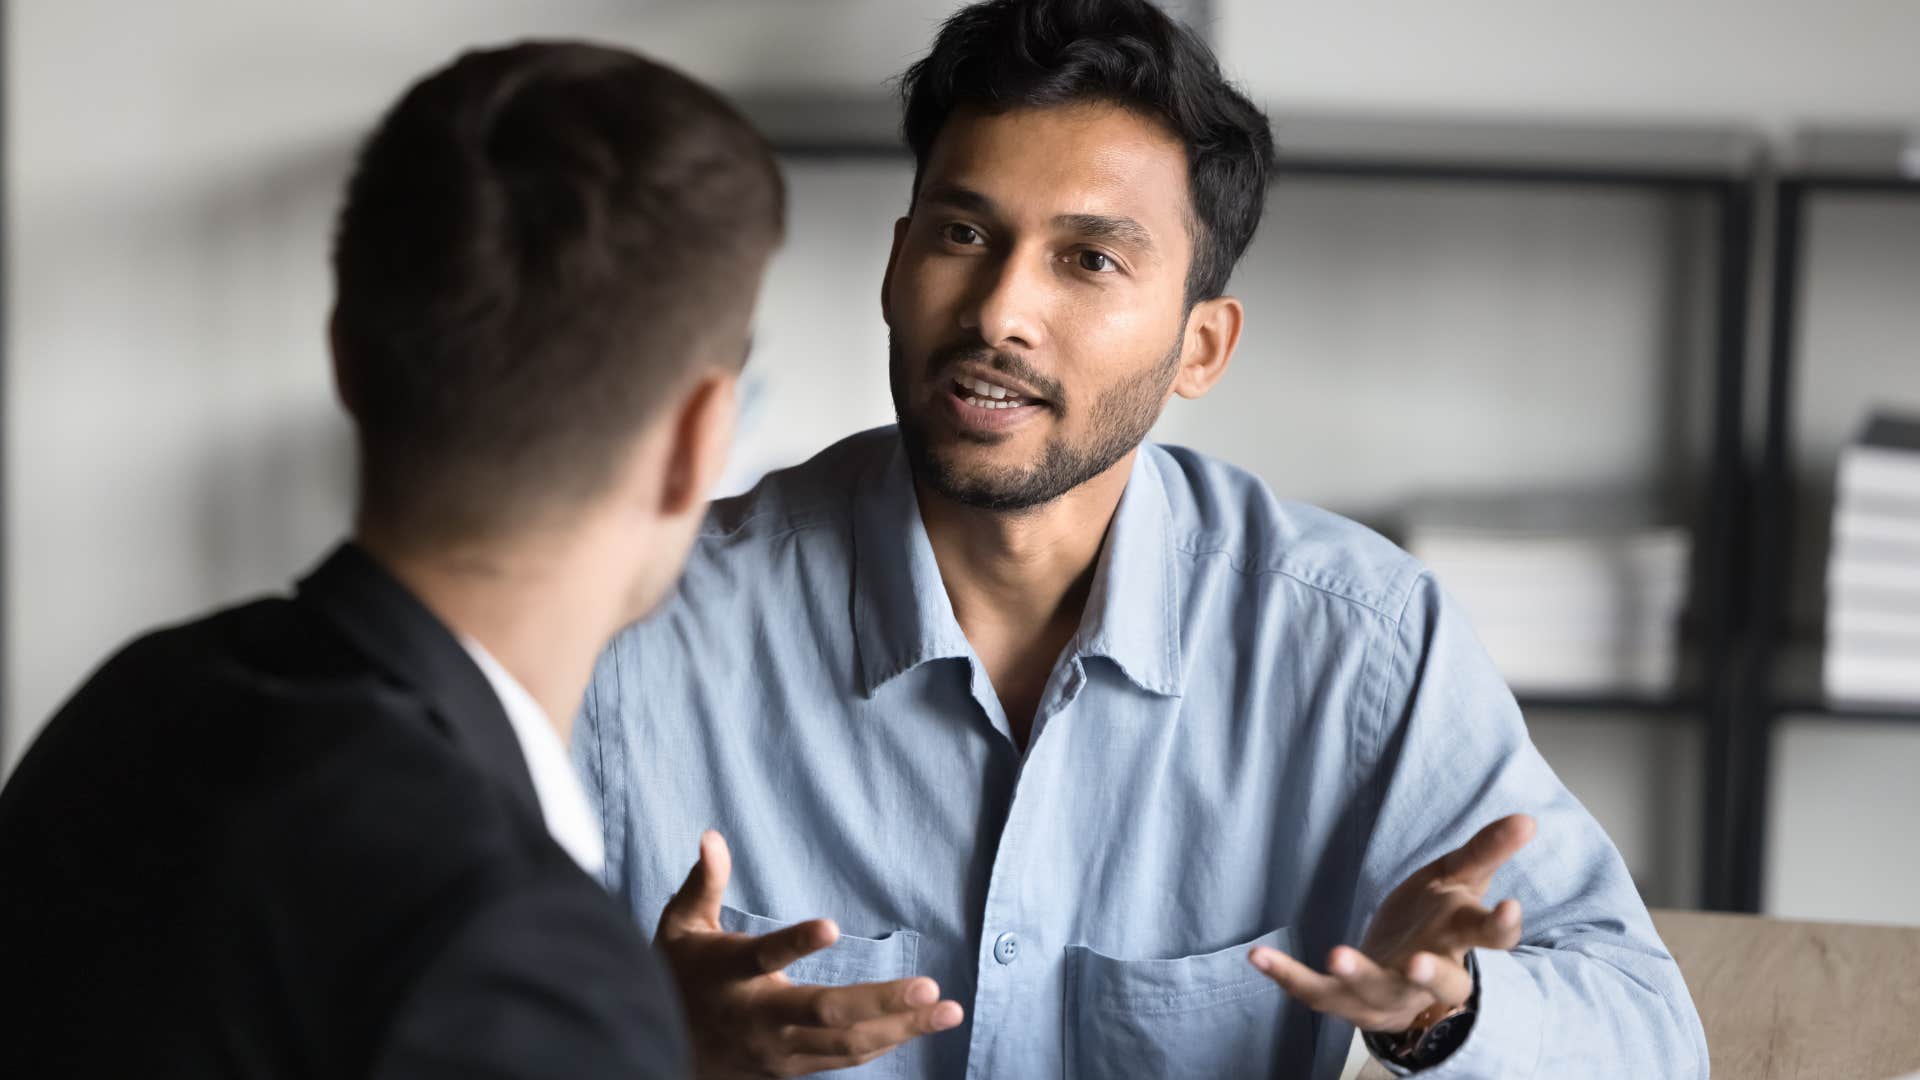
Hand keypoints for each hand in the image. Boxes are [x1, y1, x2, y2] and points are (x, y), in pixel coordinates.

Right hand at [657, 830, 964, 1077]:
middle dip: (881, 1002)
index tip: (830, 925)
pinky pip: (845, 1058)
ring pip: (845, 1044)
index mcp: (728, 974)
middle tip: (930, 987)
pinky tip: (919, 1026)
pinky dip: (885, 1043)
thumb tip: (712, 835)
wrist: (658, 1051)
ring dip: (900, 1029)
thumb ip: (702, 883)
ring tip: (947, 1010)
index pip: (762, 957)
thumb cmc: (677, 977)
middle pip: (824, 1013)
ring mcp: (778, 1049)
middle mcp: (757, 1017)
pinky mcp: (792, 1067)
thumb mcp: (677, 927)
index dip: (794, 942)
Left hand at [1247, 814, 1534, 1033]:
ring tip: (1336, 954)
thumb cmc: (1436, 922)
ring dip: (1357, 976)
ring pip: (1375, 993)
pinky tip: (1257, 956)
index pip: (1488, 940)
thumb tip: (1526, 818)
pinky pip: (1315, 993)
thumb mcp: (1458, 881)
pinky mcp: (1345, 1000)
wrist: (1404, 977)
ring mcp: (1386, 994)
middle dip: (1429, 976)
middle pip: (1438, 984)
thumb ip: (1486, 851)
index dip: (1500, 927)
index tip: (1509, 907)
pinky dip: (1287, 977)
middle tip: (1416, 964)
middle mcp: (1427, 977)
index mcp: (1459, 942)